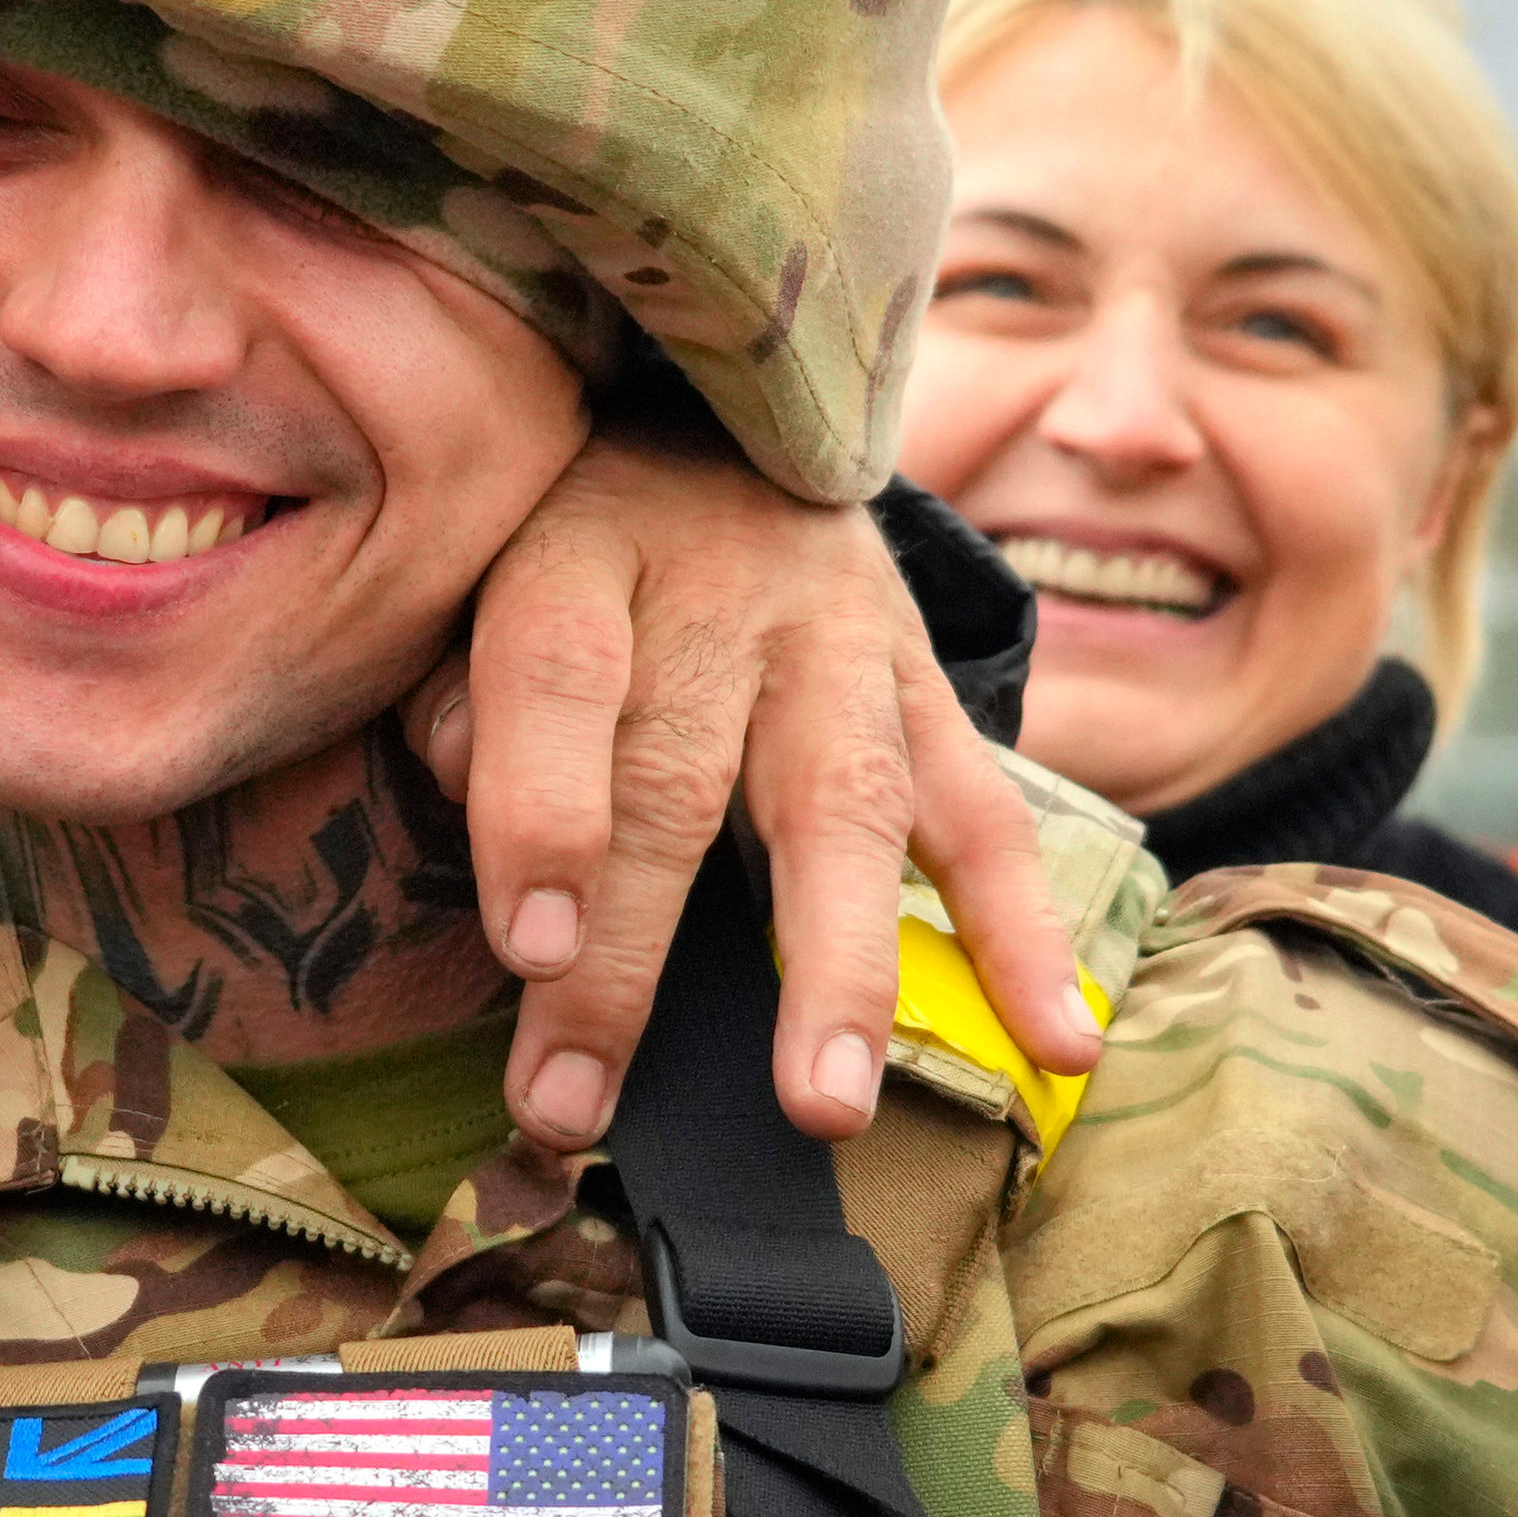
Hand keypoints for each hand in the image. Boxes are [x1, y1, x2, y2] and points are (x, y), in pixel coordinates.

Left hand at [420, 424, 1096, 1148]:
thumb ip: (463, 706)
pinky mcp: (926, 688)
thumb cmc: (564, 530)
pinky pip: (984, 816)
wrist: (727, 409)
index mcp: (583, 551)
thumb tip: (508, 875)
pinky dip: (1023, 935)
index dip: (538, 809)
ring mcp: (843, 642)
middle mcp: (722, 592)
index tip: (524, 946)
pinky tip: (1054, 1042)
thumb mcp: (480, 566)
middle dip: (625, 960)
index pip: (558, 676)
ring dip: (835, 968)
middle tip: (574, 1107)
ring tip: (824, 1103)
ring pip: (843, 807)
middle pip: (677, 779)